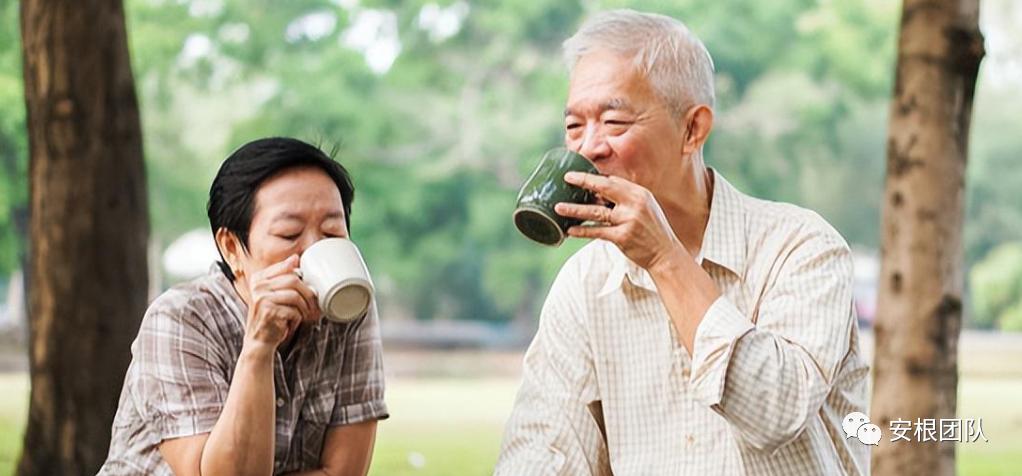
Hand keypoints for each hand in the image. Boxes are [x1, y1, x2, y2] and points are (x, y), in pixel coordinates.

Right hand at [242, 255, 320, 349]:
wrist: (259, 340)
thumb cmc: (270, 316)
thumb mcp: (273, 294)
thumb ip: (283, 277)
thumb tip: (295, 257)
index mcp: (259, 278)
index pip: (286, 267)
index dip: (301, 277)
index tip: (306, 287)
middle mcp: (258, 286)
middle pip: (293, 280)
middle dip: (307, 293)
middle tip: (313, 304)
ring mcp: (262, 298)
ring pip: (295, 296)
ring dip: (304, 308)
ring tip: (305, 314)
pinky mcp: (268, 311)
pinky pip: (294, 311)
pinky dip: (298, 318)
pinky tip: (293, 322)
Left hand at [555, 171, 685, 270]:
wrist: (665, 254)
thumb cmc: (652, 230)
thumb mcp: (645, 208)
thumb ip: (626, 199)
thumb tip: (599, 194)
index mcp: (640, 194)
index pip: (614, 181)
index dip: (595, 178)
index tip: (579, 175)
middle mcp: (634, 204)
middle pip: (604, 188)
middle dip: (584, 181)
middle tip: (567, 178)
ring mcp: (628, 220)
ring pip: (595, 211)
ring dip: (575, 209)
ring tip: (558, 207)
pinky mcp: (622, 237)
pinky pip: (597, 232)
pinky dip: (582, 231)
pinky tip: (570, 230)